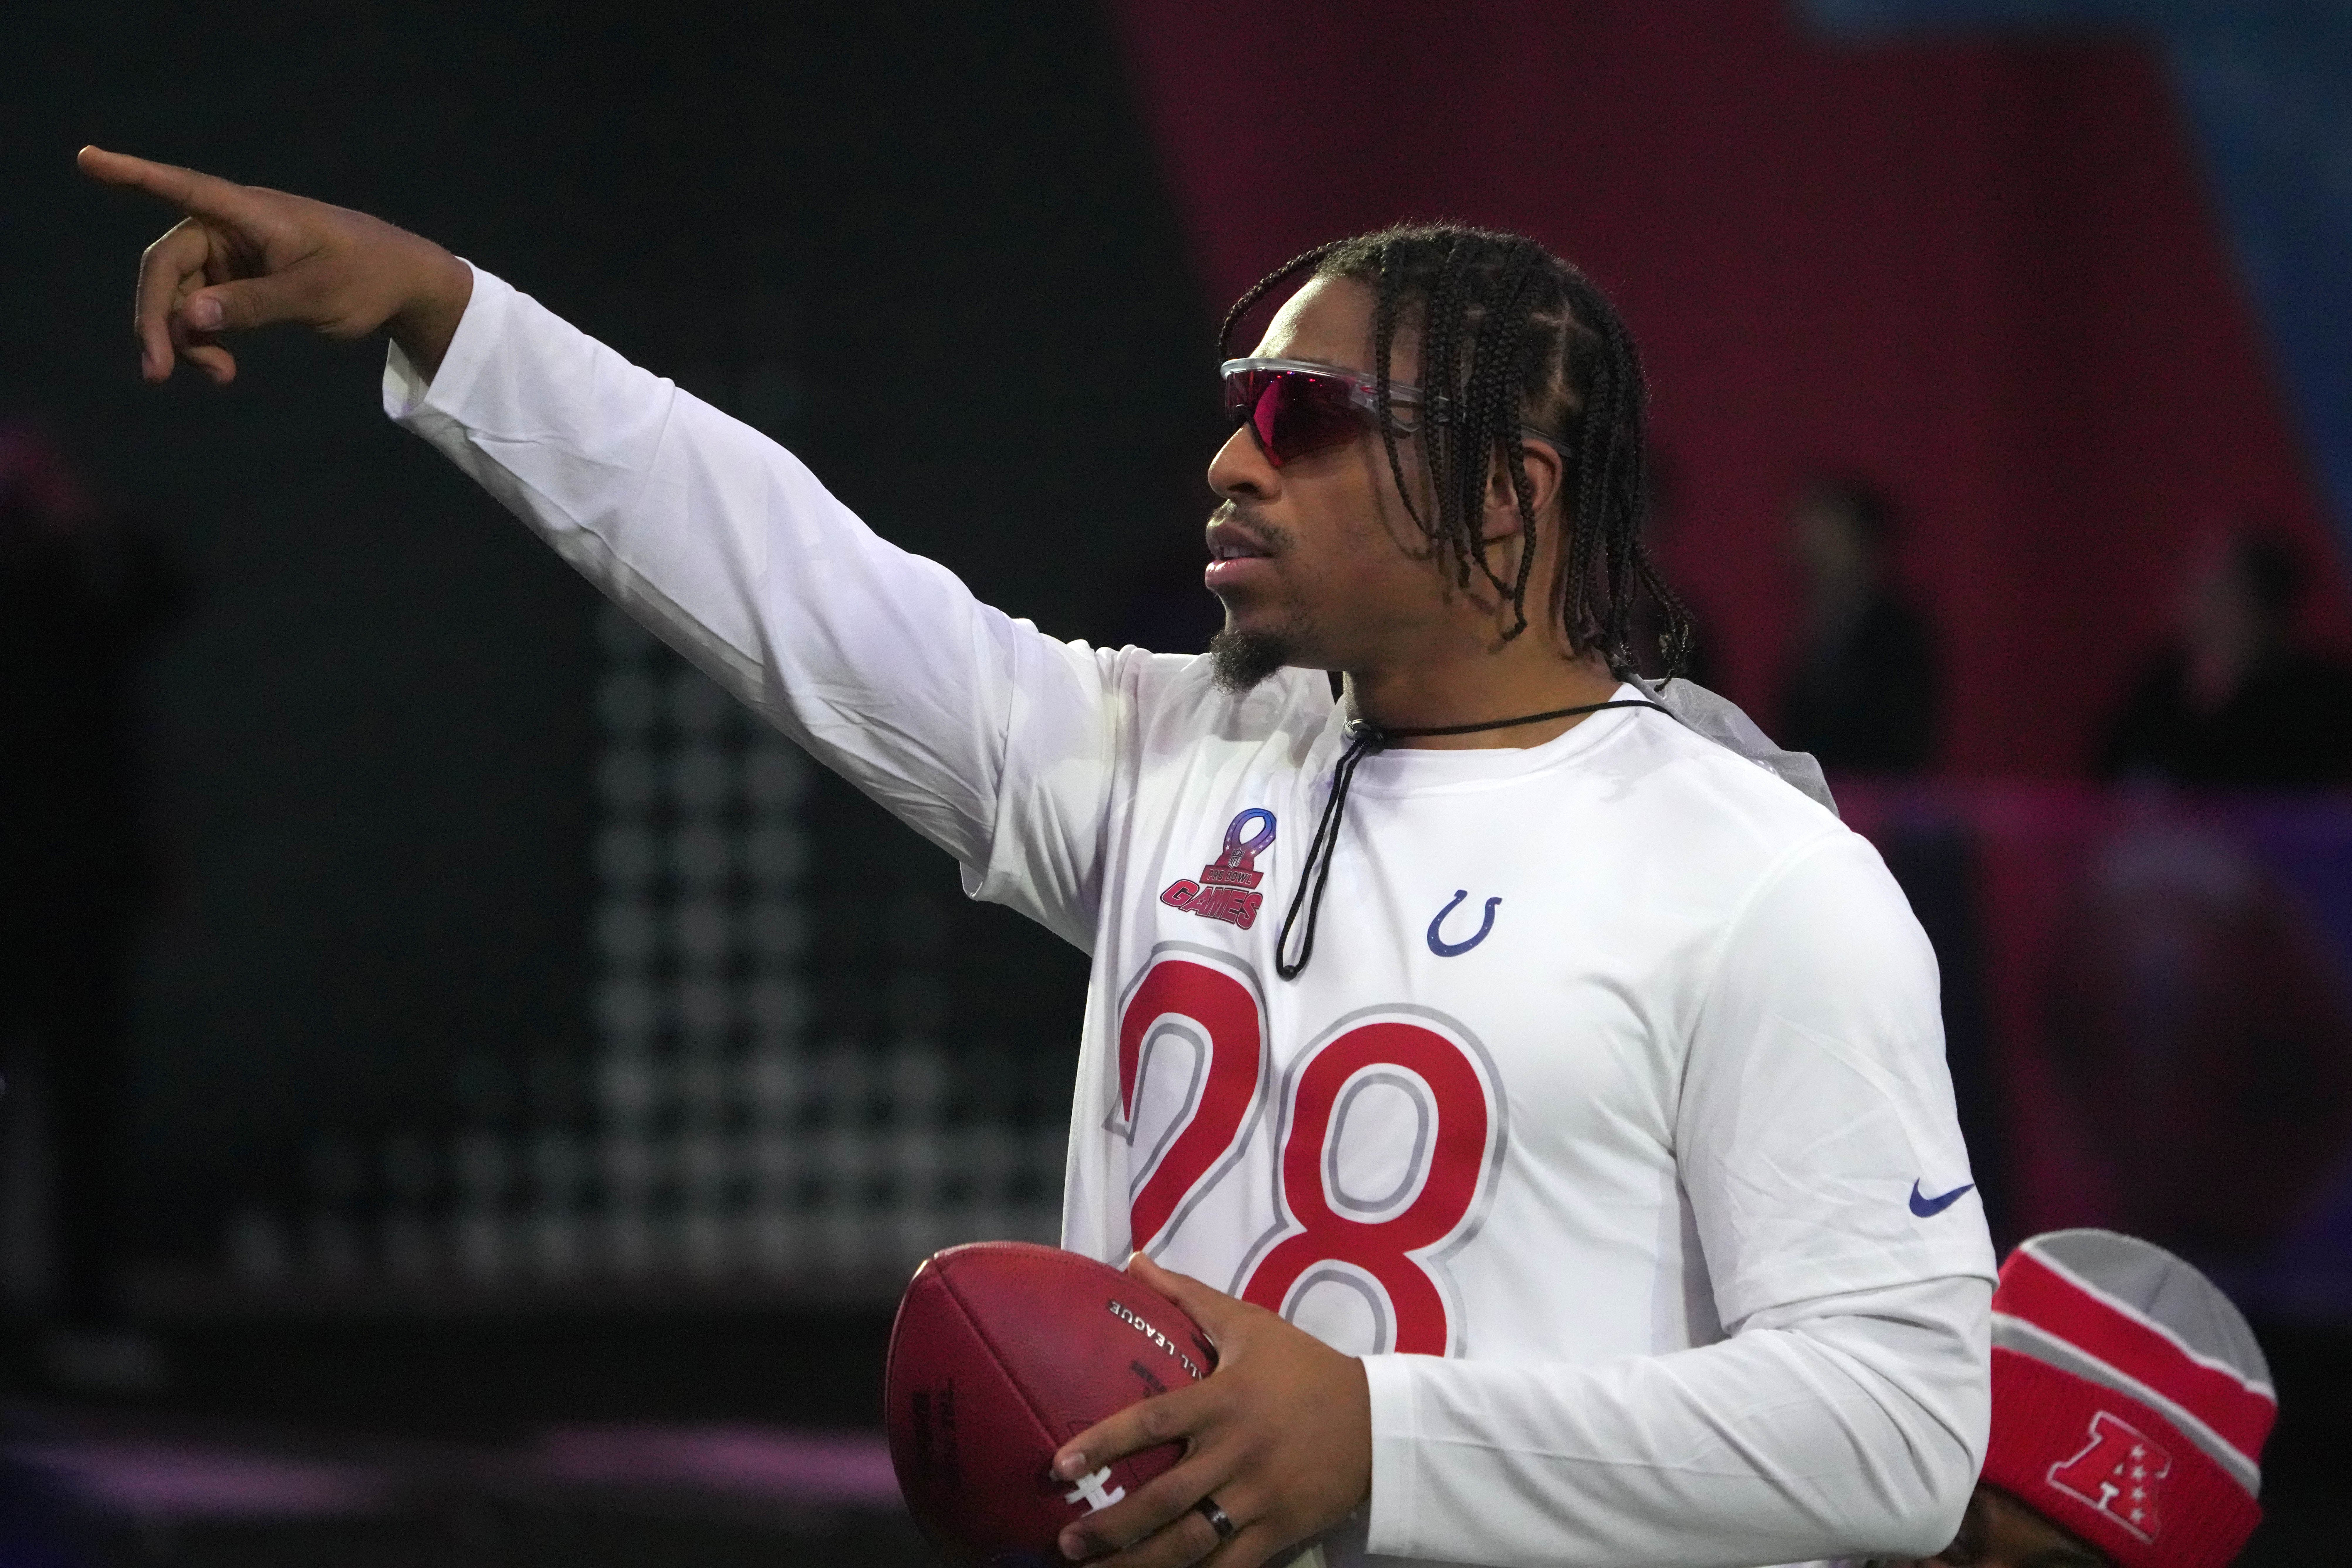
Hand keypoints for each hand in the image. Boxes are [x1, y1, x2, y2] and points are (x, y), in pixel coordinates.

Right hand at [77, 146, 472, 384]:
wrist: (404, 284)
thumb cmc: (367, 277)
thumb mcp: (315, 296)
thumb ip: (253, 306)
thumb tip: (190, 318)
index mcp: (249, 213)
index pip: (181, 188)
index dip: (132, 175)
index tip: (86, 158)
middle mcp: (230, 228)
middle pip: (166, 266)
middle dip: (157, 318)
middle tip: (158, 373)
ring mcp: (232, 255)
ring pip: (181, 295)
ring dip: (185, 338)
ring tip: (217, 377)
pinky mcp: (239, 281)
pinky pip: (203, 309)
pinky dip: (205, 339)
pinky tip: (222, 370)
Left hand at [1050, 1253, 1370, 1567]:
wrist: (1379, 1420)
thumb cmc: (1304, 1368)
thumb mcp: (1249, 1324)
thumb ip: (1188, 1295)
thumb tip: (1134, 1260)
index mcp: (1225, 1401)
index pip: (1153, 1421)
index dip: (1104, 1443)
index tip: (1060, 1466)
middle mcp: (1238, 1453)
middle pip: (1165, 1497)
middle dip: (1112, 1525)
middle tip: (1066, 1540)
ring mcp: (1260, 1498)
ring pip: (1192, 1542)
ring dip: (1140, 1564)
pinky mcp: (1281, 1531)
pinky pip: (1232, 1565)